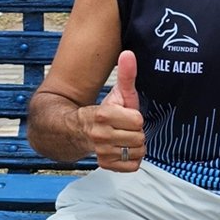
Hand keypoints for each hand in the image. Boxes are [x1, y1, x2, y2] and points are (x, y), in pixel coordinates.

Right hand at [85, 50, 145, 171]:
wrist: (79, 130)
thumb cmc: (105, 111)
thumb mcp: (118, 92)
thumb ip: (126, 74)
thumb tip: (128, 53)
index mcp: (103, 115)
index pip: (138, 120)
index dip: (134, 117)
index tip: (125, 116)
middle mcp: (100, 135)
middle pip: (140, 137)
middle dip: (136, 132)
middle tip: (125, 128)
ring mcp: (102, 152)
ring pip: (138, 151)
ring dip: (135, 145)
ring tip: (123, 138)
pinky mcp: (105, 165)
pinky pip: (133, 165)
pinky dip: (132, 159)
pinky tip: (122, 149)